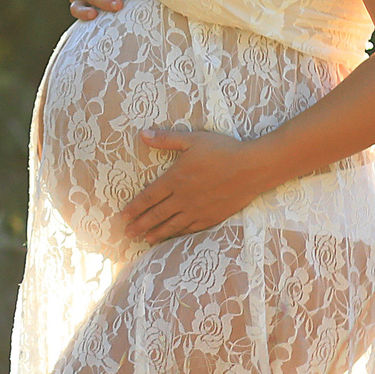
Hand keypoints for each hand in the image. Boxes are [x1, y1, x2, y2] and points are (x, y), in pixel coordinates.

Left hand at [118, 128, 268, 242]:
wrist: (252, 168)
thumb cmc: (222, 150)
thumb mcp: (192, 139)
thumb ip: (166, 139)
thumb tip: (142, 134)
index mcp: (176, 179)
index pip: (149, 197)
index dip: (134, 207)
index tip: (122, 215)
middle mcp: (183, 198)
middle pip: (156, 214)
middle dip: (140, 224)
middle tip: (127, 233)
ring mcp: (198, 209)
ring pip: (172, 225)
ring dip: (156, 233)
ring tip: (145, 239)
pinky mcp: (212, 216)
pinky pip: (190, 228)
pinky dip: (178, 234)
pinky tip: (172, 237)